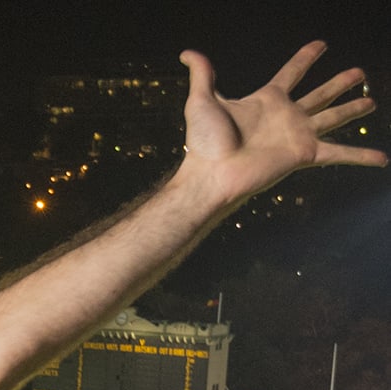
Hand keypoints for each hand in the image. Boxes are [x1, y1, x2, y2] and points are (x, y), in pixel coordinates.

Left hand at [178, 41, 385, 204]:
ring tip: (372, 102)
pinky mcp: (305, 154)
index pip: (291, 73)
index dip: (306, 58)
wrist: (211, 174)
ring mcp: (298, 135)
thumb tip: (187, 53)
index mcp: (267, 100)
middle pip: (320, 94)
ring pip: (334, 117)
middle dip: (340, 83)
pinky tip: (382, 158)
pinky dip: (361, 156)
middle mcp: (287, 116)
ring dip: (354, 109)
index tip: (321, 45)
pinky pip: (340, 154)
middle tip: (359, 72)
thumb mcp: (202, 100)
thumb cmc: (204, 142)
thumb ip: (202, 74)